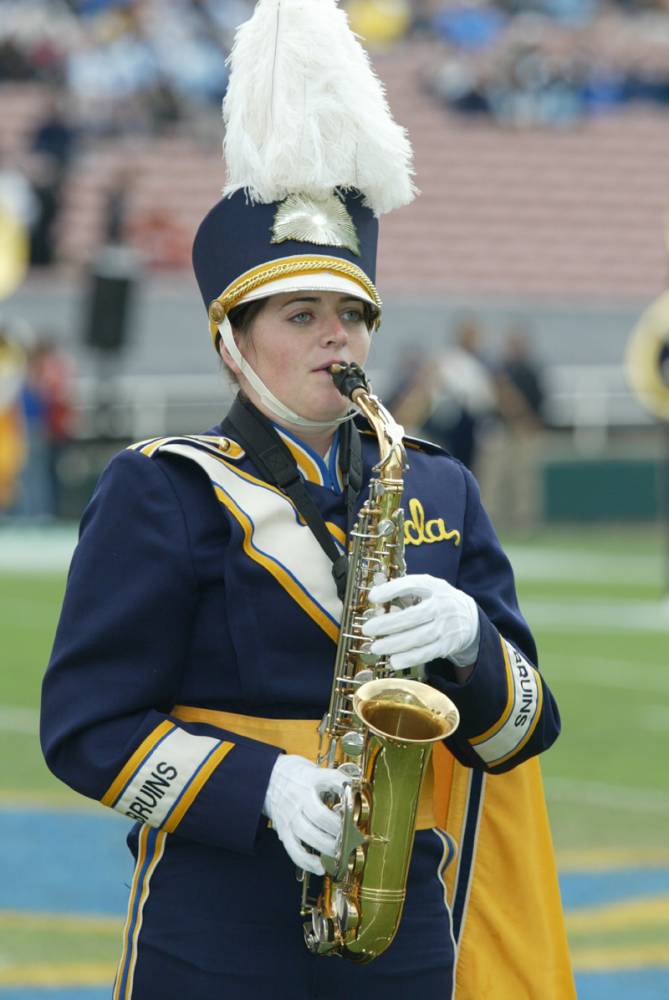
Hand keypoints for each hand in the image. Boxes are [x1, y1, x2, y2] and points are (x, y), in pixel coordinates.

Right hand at [263, 755, 345, 874]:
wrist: (267, 779)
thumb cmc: (296, 776)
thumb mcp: (315, 770)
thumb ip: (333, 781)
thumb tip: (355, 793)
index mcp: (310, 778)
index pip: (332, 781)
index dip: (346, 791)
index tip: (356, 800)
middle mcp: (299, 797)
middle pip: (320, 815)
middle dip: (339, 829)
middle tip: (352, 835)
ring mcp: (289, 815)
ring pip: (308, 835)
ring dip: (327, 846)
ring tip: (340, 851)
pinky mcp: (283, 831)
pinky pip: (294, 850)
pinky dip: (307, 861)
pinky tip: (321, 866)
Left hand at [361, 573, 479, 670]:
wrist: (469, 619)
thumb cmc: (438, 601)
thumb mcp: (427, 588)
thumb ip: (404, 590)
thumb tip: (374, 594)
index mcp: (433, 587)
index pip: (412, 585)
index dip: (392, 590)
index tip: (373, 597)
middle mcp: (441, 606)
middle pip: (413, 616)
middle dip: (388, 624)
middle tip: (368, 629)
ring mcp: (446, 627)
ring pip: (419, 638)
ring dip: (395, 644)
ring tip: (376, 647)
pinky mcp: (447, 645)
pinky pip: (426, 653)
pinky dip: (409, 658)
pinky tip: (393, 661)